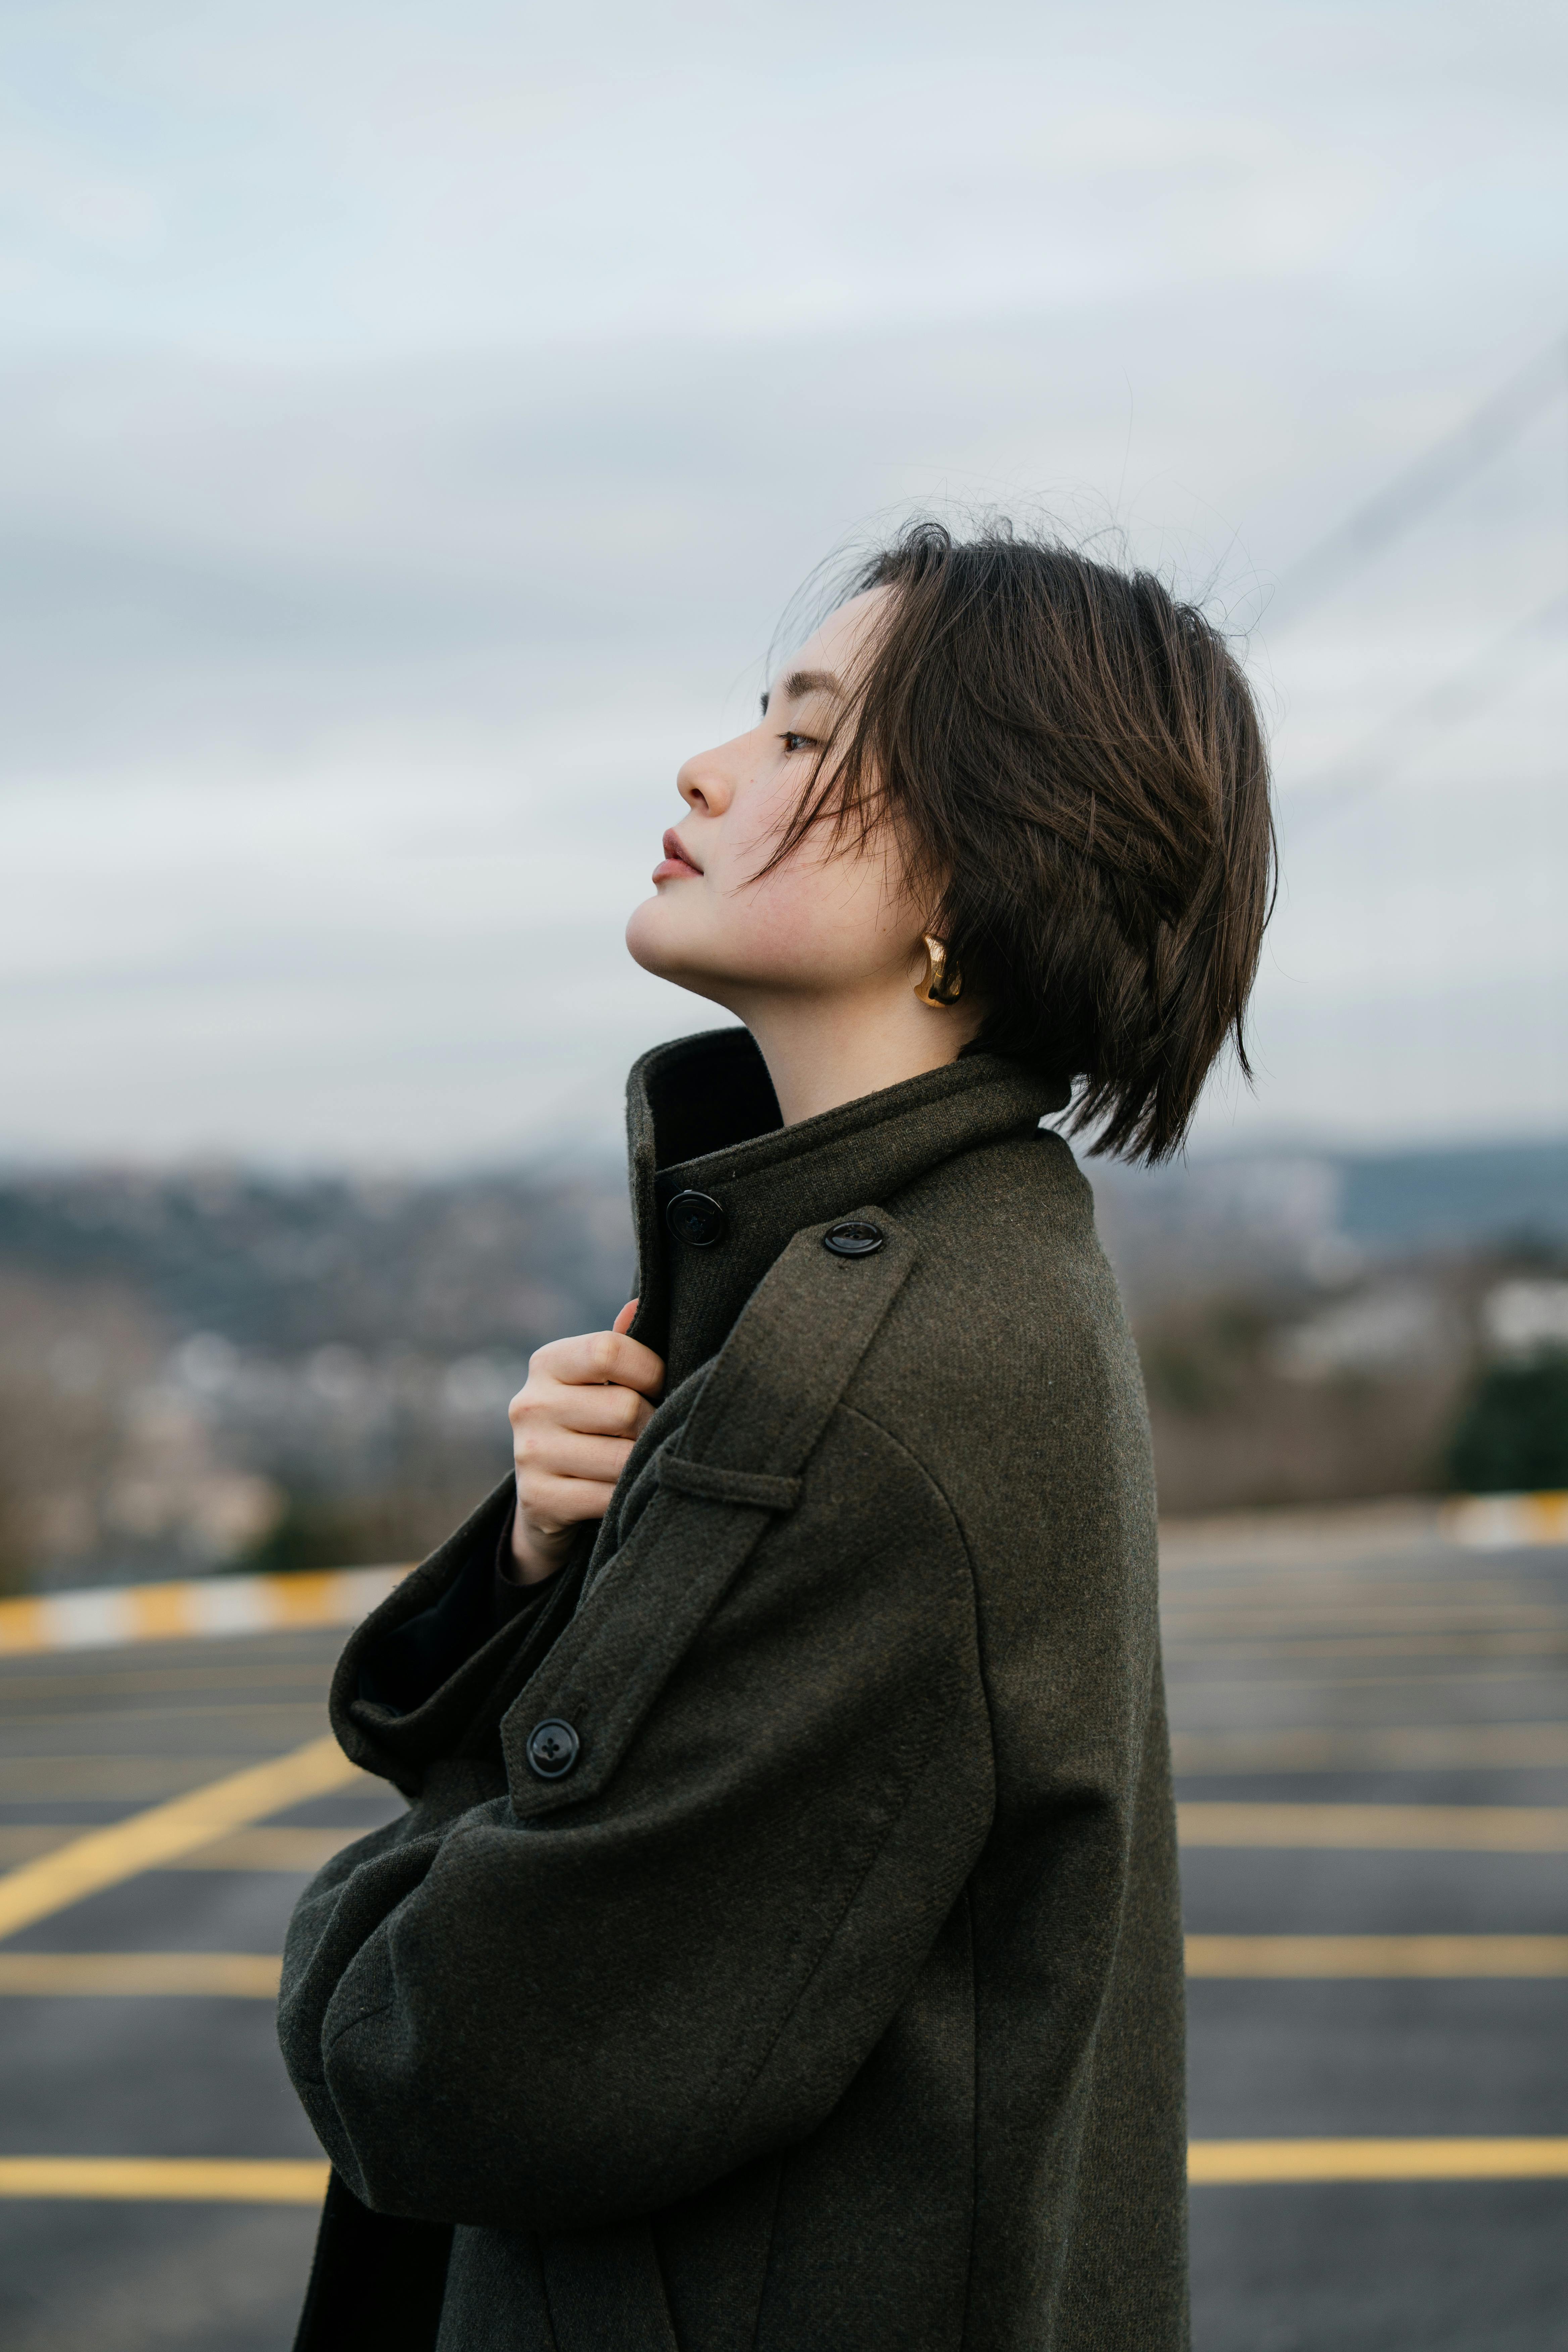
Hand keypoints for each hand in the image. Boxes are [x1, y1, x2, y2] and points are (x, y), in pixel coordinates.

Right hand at [507, 1301, 665, 1583]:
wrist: (549, 1495)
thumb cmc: (592, 1422)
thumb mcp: (602, 1380)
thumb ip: (622, 1346)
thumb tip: (639, 1303)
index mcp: (547, 1363)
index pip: (610, 1350)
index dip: (651, 1370)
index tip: (660, 1387)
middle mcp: (529, 1404)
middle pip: (625, 1408)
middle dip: (651, 1425)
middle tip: (649, 1433)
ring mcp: (529, 1453)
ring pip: (622, 1458)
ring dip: (641, 1465)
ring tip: (637, 1462)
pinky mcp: (537, 1499)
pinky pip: (609, 1498)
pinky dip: (626, 1499)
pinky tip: (621, 1494)